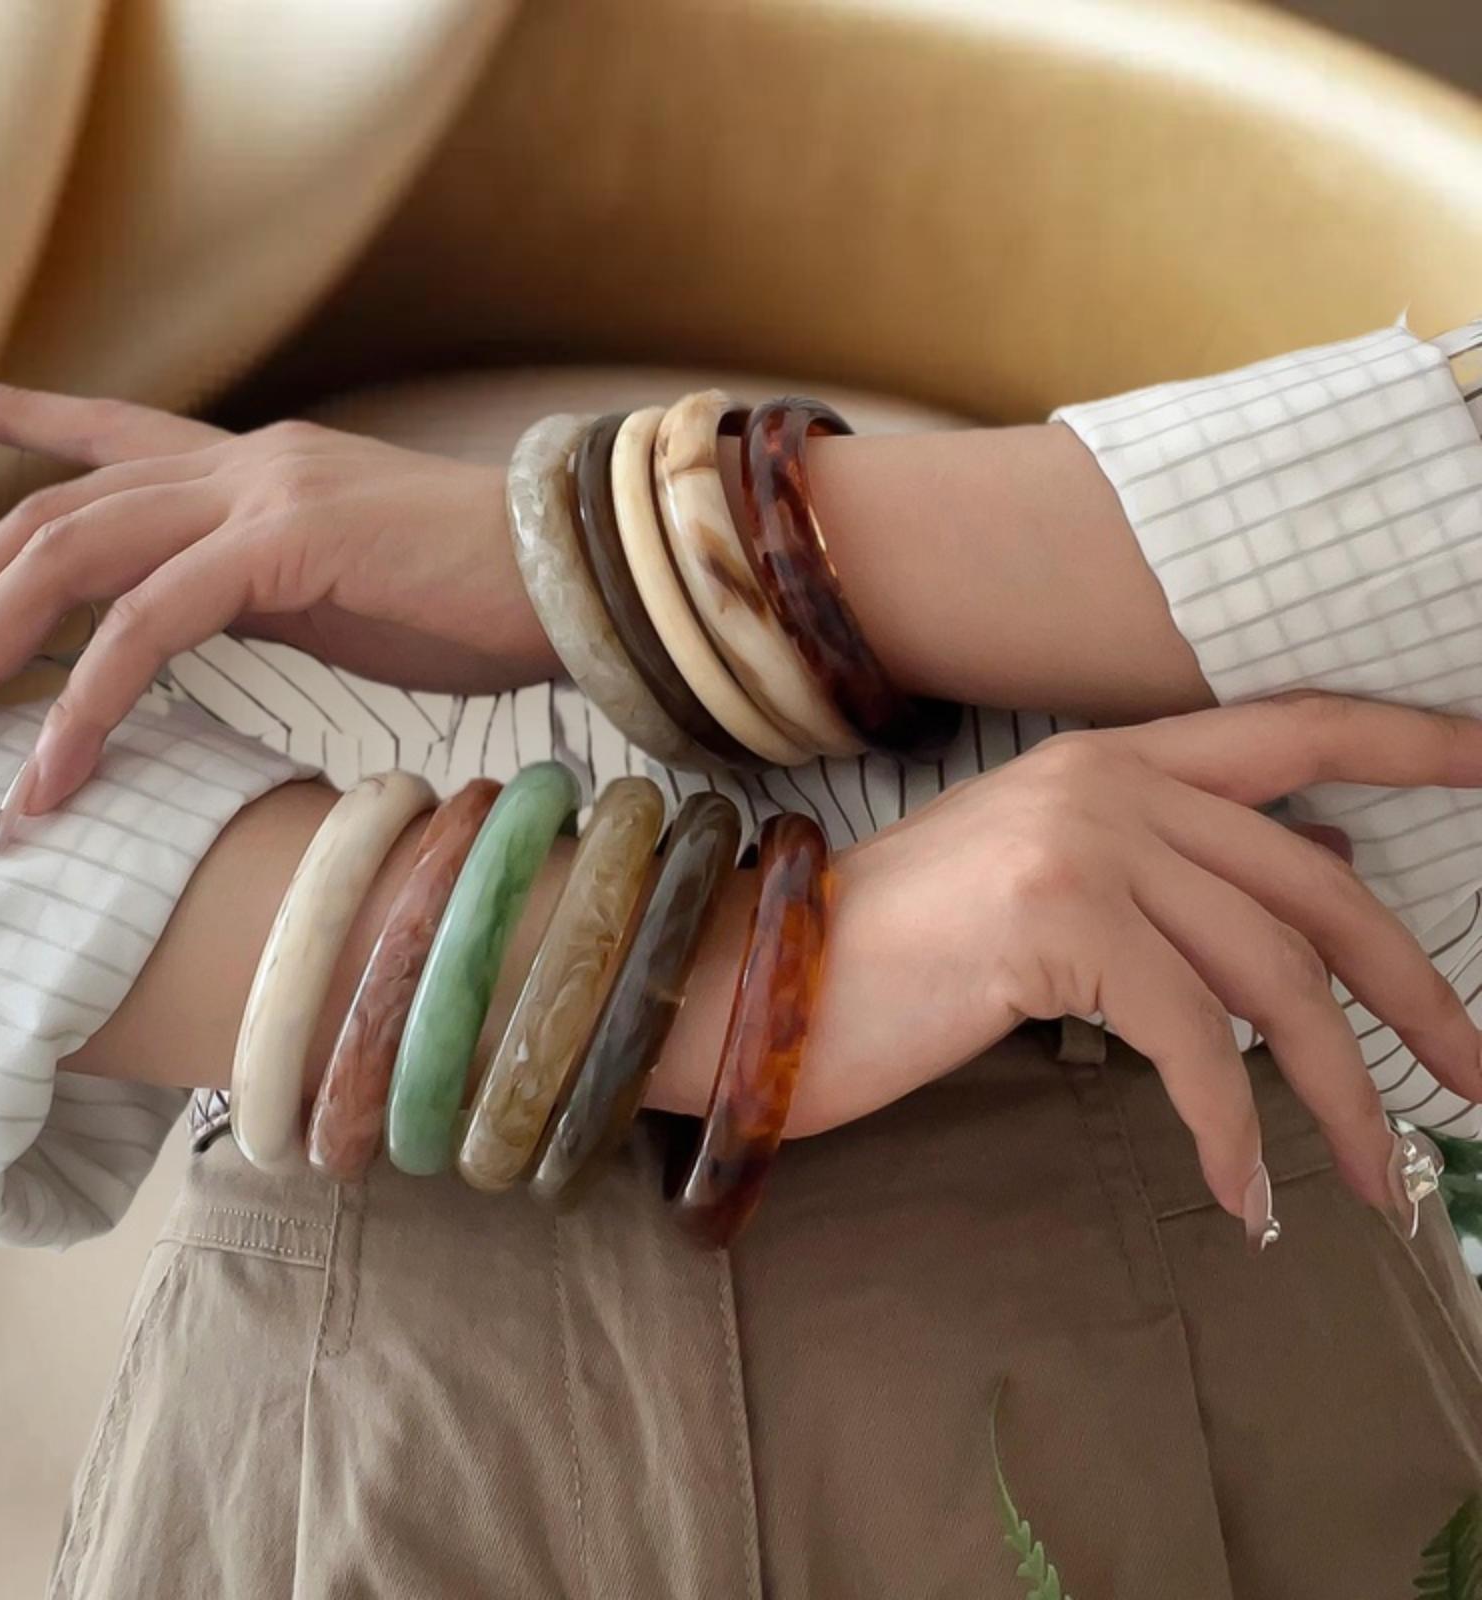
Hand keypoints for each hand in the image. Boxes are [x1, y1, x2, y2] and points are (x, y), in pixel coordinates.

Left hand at [0, 375, 556, 811]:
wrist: (588, 574)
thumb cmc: (491, 601)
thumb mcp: (358, 593)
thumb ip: (274, 591)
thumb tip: (217, 625)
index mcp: (261, 473)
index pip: (112, 432)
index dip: (16, 409)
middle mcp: (246, 464)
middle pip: (54, 516)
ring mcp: (263, 492)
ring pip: (73, 557)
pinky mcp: (289, 541)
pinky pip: (151, 623)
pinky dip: (86, 704)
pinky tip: (53, 779)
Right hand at [790, 694, 1481, 1232]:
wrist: (760, 981)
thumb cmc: (894, 952)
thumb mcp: (1043, 882)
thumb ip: (1166, 874)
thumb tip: (1308, 890)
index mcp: (1108, 761)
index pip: (1290, 730)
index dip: (1405, 743)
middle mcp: (1107, 781)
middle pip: (1312, 890)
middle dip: (1414, 993)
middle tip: (1476, 1081)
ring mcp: (1082, 841)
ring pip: (1270, 981)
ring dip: (1340, 1100)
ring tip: (1376, 1183)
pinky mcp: (1057, 922)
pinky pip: (1194, 1047)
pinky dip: (1233, 1137)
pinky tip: (1242, 1202)